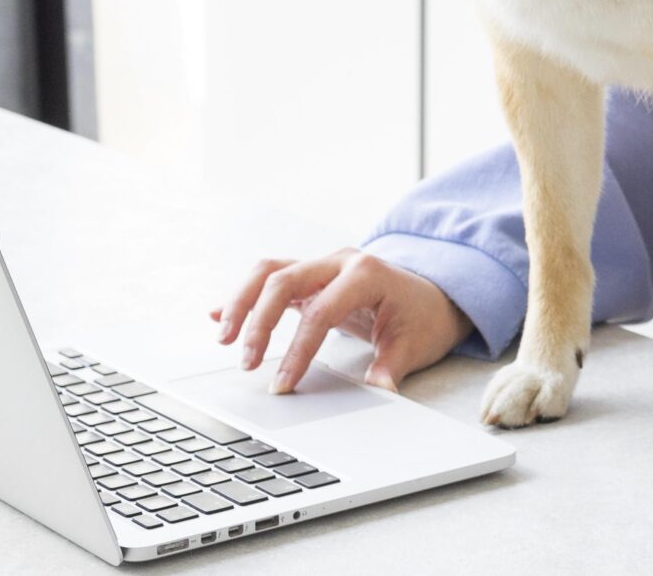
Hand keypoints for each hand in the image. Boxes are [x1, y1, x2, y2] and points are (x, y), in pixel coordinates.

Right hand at [208, 248, 473, 394]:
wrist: (433, 296)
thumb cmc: (423, 317)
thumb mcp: (415, 344)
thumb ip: (392, 366)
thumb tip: (379, 390)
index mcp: (365, 273)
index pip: (320, 311)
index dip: (298, 350)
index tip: (283, 384)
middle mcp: (338, 262)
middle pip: (283, 280)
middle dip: (259, 321)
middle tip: (247, 363)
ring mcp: (322, 266)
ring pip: (269, 271)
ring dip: (241, 302)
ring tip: (224, 338)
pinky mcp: (311, 278)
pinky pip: (270, 278)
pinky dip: (244, 296)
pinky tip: (219, 315)